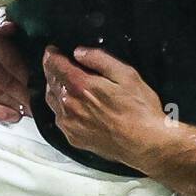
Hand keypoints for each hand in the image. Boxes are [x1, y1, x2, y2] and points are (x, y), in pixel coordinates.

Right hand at [0, 16, 30, 121]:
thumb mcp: (0, 22)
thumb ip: (8, 23)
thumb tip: (11, 26)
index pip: (12, 63)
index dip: (29, 77)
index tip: (42, 87)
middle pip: (5, 81)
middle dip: (25, 95)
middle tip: (40, 104)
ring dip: (15, 105)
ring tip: (30, 110)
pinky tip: (13, 115)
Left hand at [42, 46, 167, 166]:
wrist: (145, 144)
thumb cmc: (139, 109)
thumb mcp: (126, 74)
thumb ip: (99, 59)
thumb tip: (79, 52)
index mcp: (80, 86)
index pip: (54, 65)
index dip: (51, 55)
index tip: (52, 50)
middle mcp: (70, 105)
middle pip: (51, 82)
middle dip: (53, 70)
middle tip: (58, 64)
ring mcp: (70, 124)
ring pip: (52, 100)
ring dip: (55, 88)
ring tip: (63, 82)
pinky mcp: (74, 138)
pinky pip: (59, 118)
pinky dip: (60, 107)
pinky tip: (72, 105)